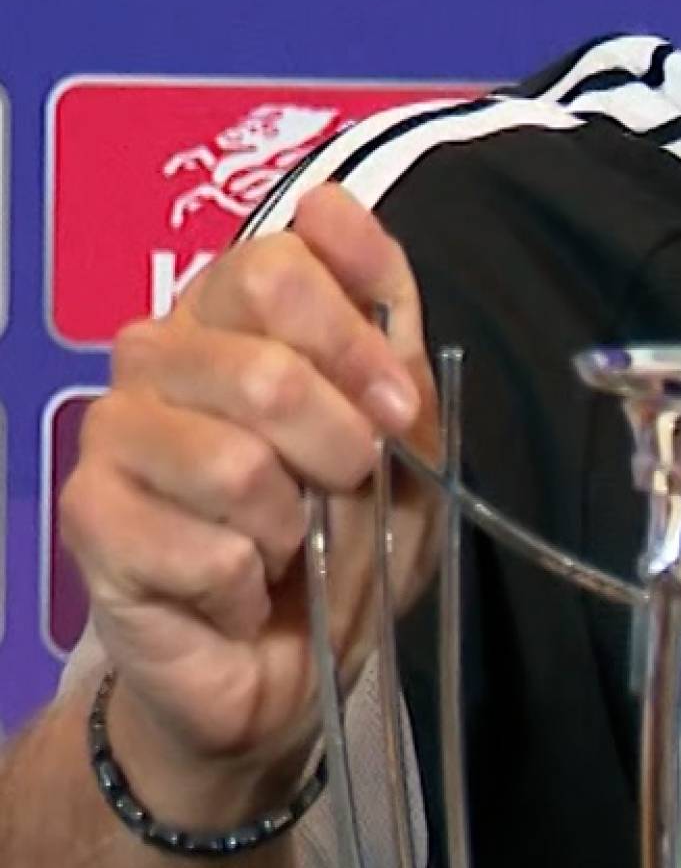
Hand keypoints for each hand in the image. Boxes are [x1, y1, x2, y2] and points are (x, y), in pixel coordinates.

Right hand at [56, 185, 442, 820]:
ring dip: (294, 525)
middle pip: (264, 369)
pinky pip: (207, 550)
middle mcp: (157, 356)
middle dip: (340, 445)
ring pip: (236, 466)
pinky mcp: (90, 522)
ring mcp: (112, 437)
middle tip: (347, 485)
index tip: (396, 408)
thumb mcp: (404, 433)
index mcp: (229, 314)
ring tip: (286, 544)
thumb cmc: (346, 534)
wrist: (286, 663)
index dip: (360, 342)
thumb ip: (382, 325)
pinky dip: (251, 584)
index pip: (278, 266)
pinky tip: (238, 589)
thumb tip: (328, 204)